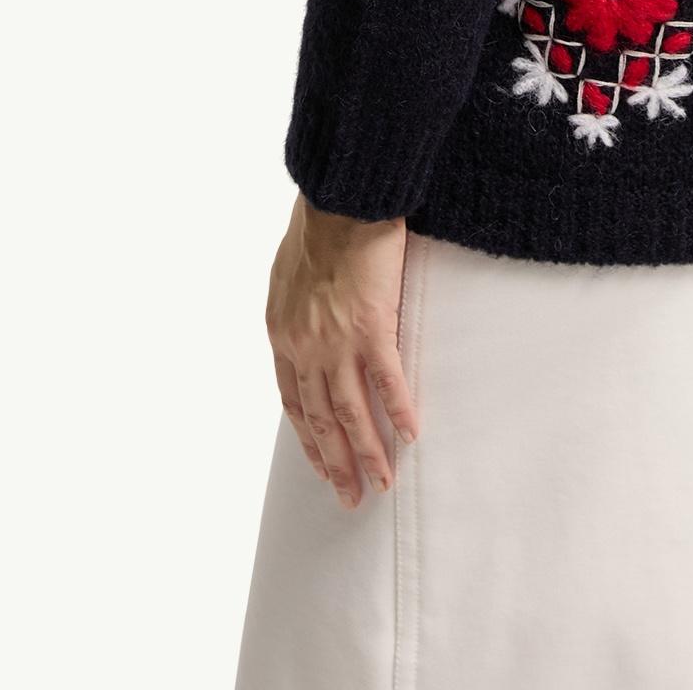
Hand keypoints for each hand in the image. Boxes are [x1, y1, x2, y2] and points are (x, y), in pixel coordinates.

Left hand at [264, 190, 420, 505]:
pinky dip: (397, 411)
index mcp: (282, 333)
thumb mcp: (289, 274)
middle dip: (335, 462)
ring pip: (350, 411)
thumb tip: (310, 324)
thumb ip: (298, 308)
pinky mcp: (370, 326)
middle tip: (350, 497)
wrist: (340, 195)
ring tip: (380, 483)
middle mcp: (304, 345)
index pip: (293, 401)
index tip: (323, 465)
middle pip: (319, 418)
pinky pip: (387, 380)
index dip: (309, 437)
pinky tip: (410, 435)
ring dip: (366, 452)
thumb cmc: (319, 221)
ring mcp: (336, 339)